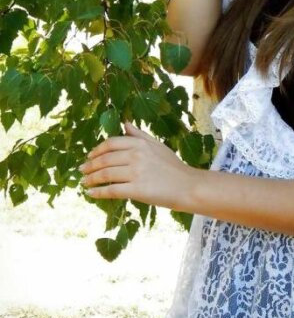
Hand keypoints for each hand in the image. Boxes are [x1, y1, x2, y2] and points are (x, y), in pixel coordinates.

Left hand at [79, 122, 197, 210]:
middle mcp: (136, 155)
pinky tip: (91, 194)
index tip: (89, 156)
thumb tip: (124, 123)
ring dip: (91, 179)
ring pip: (105, 174)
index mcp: (140, 143)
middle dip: (90, 165)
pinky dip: (98, 192)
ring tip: (84, 183)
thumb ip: (139, 135)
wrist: (188, 186)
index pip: (111, 143)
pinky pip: (112, 190)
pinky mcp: (137, 190)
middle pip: (105, 159)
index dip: (97, 150)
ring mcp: (136, 172)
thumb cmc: (173, 166)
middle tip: (81, 170)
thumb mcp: (157, 145)